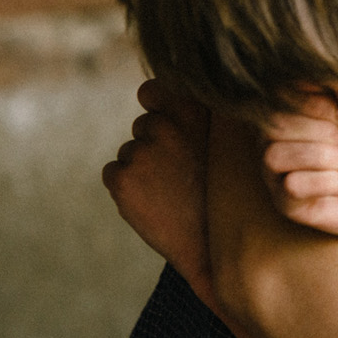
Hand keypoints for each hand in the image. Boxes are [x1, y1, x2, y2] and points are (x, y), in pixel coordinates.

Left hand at [102, 79, 214, 301]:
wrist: (213, 247)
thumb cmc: (222, 194)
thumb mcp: (223, 145)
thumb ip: (193, 116)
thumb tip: (149, 92)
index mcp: (194, 111)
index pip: (152, 91)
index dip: (157, 108)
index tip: (170, 130)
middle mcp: (167, 126)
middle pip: (142, 125)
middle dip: (154, 145)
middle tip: (180, 175)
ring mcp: (142, 152)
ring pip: (129, 152)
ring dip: (142, 169)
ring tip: (171, 193)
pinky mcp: (122, 178)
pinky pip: (113, 172)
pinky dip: (126, 188)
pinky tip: (153, 203)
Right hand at [261, 93, 337, 261]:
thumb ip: (335, 94)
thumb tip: (313, 81)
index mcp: (287, 109)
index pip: (280, 96)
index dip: (317, 104)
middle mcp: (271, 139)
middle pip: (275, 125)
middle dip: (322, 131)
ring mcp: (275, 172)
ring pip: (277, 156)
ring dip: (324, 157)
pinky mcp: (286, 203)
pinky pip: (292, 186)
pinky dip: (329, 182)